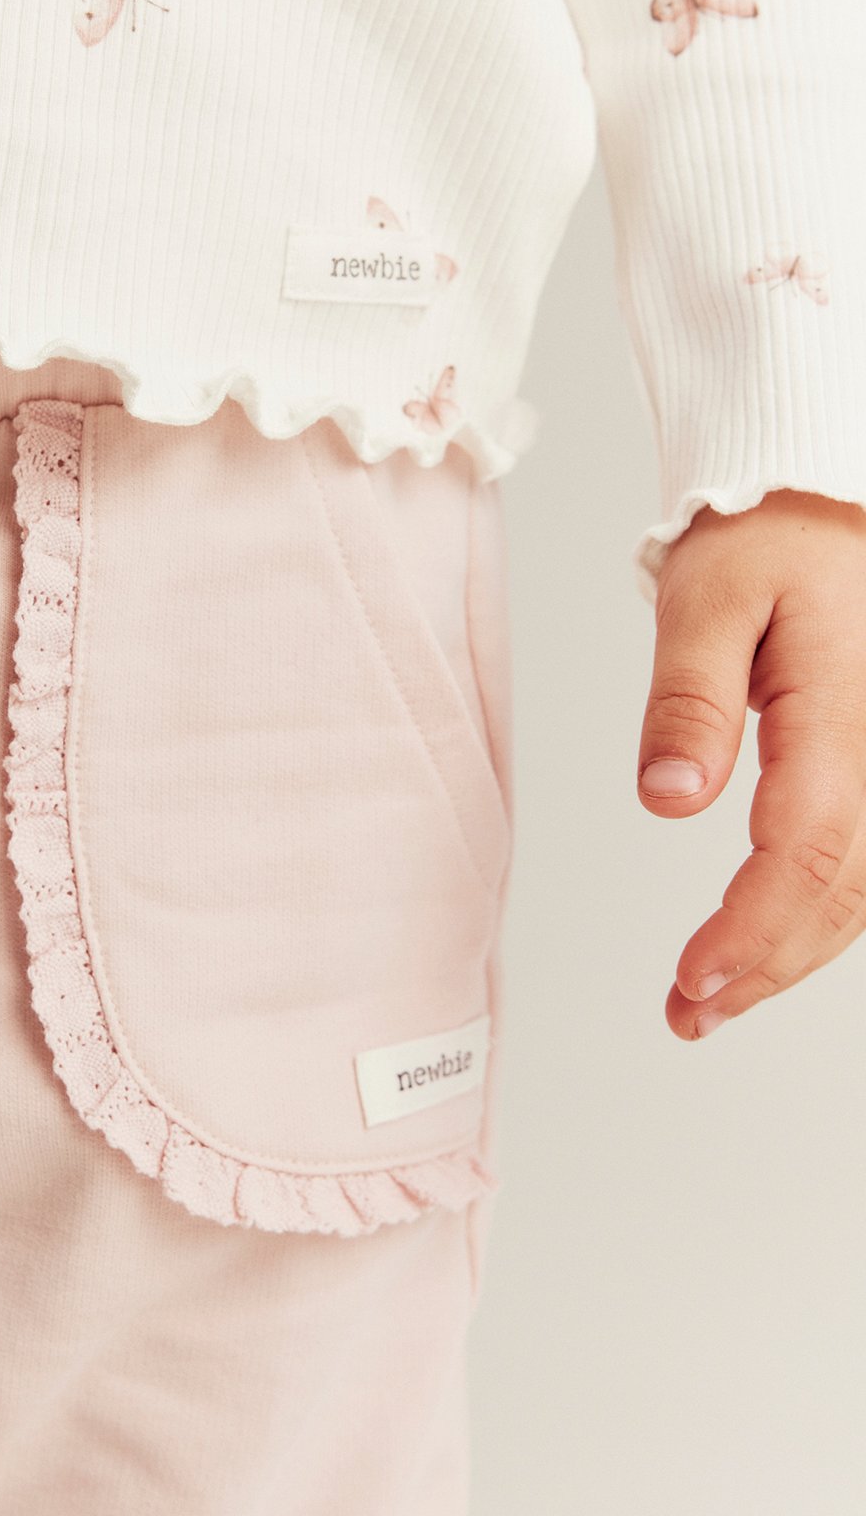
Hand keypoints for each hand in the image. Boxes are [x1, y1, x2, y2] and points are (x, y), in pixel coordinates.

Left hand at [636, 489, 865, 1039]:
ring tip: (711, 1001)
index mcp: (843, 708)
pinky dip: (818, 913)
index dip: (752, 929)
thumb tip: (669, 802)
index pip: (806, 849)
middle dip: (767, 965)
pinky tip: (767, 946)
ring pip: (865, 888)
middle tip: (688, 1014)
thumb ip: (687, 698)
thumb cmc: (766, 537)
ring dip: (793, 953)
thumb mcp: (706, 596)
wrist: (822, 501)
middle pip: (844, 891)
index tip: (692, 978)